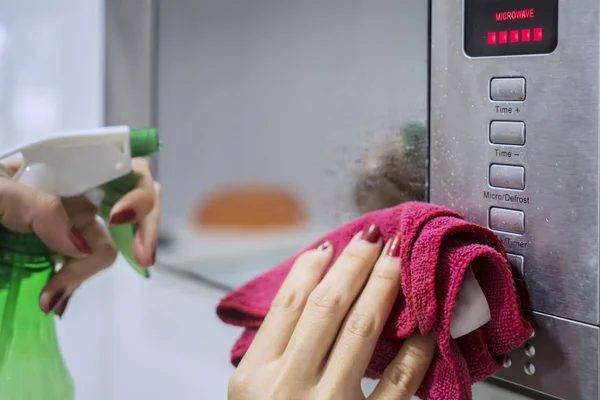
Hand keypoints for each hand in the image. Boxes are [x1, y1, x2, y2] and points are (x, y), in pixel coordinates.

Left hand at [0, 157, 160, 316]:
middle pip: (134, 203)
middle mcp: (76, 191)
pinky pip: (84, 266)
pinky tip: (55, 299)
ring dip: (88, 273)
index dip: (136, 189)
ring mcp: (70, 223)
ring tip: (52, 300)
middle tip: (144, 261)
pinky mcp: (59, 251)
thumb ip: (34, 206)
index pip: (123, 165)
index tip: (118, 218)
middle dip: (144, 229)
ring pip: (110, 243)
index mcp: (64, 166)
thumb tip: (78, 241)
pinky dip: (74, 285)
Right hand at [228, 225, 436, 399]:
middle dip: (354, 264)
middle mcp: (287, 388)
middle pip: (325, 307)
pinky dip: (416, 352)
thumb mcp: (251, 396)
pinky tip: (428, 327)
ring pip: (361, 329)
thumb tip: (309, 292)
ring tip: (398, 259)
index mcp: (254, 377)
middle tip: (375, 237)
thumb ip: (274, 349)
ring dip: (383, 286)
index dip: (311, 269)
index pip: (288, 305)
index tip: (330, 247)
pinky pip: (400, 385)